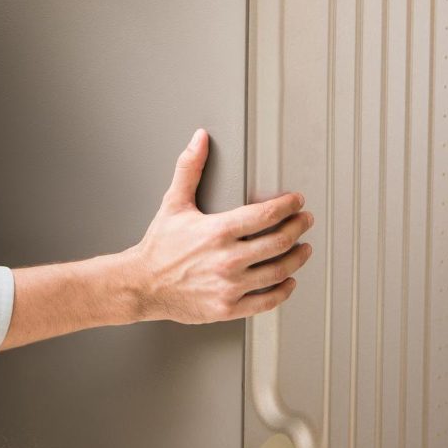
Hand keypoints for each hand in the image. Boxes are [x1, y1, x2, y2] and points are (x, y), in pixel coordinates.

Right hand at [128, 128, 313, 323]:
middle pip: (278, 242)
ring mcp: (229, 286)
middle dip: (298, 228)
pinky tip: (288, 282)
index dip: (287, 205)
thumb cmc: (159, 246)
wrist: (141, 284)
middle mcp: (226, 260)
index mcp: (217, 231)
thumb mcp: (174, 202)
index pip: (265, 215)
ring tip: (303, 248)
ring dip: (297, 258)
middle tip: (305, 220)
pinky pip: (266, 301)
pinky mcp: (228, 308)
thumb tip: (199, 139)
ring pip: (277, 271)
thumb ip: (190, 168)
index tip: (296, 201)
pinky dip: (283, 291)